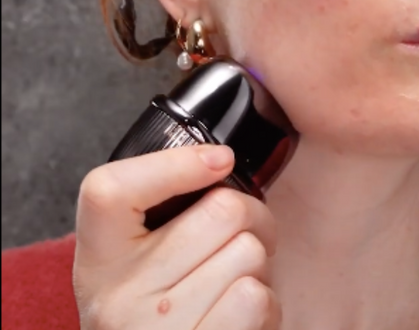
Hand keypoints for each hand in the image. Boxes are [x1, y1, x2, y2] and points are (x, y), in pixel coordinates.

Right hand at [73, 144, 280, 328]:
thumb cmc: (157, 308)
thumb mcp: (137, 260)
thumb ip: (165, 214)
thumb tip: (222, 160)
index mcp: (98, 258)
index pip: (110, 191)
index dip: (176, 164)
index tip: (220, 160)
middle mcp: (118, 297)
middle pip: (223, 210)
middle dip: (252, 214)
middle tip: (244, 232)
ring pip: (250, 252)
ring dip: (260, 260)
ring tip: (236, 278)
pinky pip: (257, 298)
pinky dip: (265, 302)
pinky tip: (240, 314)